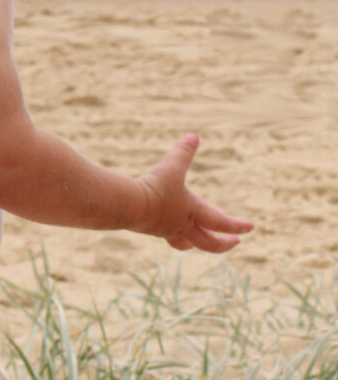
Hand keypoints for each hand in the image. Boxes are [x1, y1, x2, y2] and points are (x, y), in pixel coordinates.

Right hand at [135, 134, 253, 251]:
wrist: (128, 206)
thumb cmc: (154, 188)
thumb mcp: (170, 167)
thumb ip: (183, 152)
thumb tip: (193, 135)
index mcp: (193, 211)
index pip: (222, 222)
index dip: (238, 225)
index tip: (251, 228)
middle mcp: (182, 225)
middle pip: (208, 243)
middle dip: (223, 244)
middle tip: (235, 242)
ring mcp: (166, 230)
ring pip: (186, 243)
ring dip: (196, 242)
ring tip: (197, 239)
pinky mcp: (150, 229)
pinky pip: (166, 235)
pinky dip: (171, 232)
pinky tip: (166, 224)